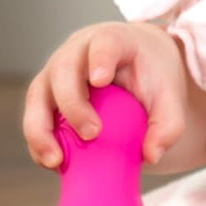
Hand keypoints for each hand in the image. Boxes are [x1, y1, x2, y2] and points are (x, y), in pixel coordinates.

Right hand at [22, 22, 190, 169]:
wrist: (137, 71)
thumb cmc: (153, 79)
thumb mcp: (169, 97)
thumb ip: (169, 125)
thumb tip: (151, 155)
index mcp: (112, 41)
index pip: (104, 42)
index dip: (99, 58)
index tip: (100, 80)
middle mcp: (77, 52)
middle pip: (63, 69)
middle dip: (72, 103)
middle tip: (91, 134)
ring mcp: (57, 74)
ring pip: (38, 96)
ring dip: (40, 129)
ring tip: (54, 160)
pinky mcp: (48, 98)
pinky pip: (36, 119)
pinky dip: (39, 143)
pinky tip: (53, 164)